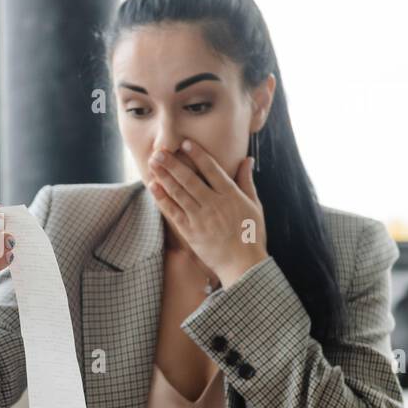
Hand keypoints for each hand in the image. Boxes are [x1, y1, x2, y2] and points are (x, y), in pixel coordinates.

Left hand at [147, 139, 268, 285]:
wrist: (243, 265)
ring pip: (179, 193)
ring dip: (164, 176)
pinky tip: (153, 187)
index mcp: (231, 195)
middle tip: (158, 150)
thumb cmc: (251, 234)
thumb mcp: (255, 205)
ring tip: (152, 163)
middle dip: (172, 163)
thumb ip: (247, 181)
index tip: (185, 143)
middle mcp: (214, 204)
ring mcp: (200, 218)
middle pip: (189, 179)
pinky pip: (173, 212)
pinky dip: (163, 199)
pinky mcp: (190, 232)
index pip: (211, 169)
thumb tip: (247, 159)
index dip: (197, 155)